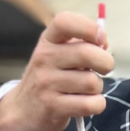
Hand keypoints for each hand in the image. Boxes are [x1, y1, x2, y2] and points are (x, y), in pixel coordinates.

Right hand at [0, 12, 114, 130]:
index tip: (101, 40)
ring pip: (91, 82)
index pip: (65, 22)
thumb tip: (104, 43)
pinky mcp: (53, 107)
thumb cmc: (51, 76)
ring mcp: (47, 83)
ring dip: (98, 88)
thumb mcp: (59, 53)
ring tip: (86, 89)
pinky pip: (90, 104)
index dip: (89, 27)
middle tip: (104, 69)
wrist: (24, 108)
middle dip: (106, 62)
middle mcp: (44, 58)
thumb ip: (82, 44)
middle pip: (86, 53)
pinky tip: (87, 102)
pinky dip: (97, 104)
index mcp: (48, 40)